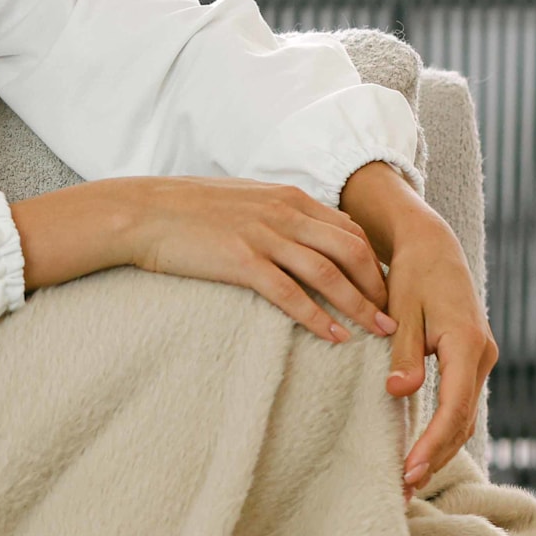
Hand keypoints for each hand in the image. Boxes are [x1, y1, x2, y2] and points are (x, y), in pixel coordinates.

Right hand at [126, 176, 394, 345]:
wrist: (143, 212)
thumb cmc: (188, 210)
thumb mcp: (244, 200)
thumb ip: (278, 214)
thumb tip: (303, 233)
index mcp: (287, 198)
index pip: (348, 230)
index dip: (373, 262)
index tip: (383, 290)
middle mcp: (284, 213)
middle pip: (351, 251)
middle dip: (377, 287)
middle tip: (392, 317)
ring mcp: (264, 236)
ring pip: (329, 273)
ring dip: (359, 306)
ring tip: (378, 333)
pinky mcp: (242, 261)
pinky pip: (290, 293)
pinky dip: (317, 317)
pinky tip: (333, 337)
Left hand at [340, 163, 498, 501]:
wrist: (431, 246)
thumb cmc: (411, 274)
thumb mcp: (402, 308)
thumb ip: (403, 351)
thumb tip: (399, 392)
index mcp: (467, 343)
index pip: (454, 406)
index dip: (432, 443)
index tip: (409, 471)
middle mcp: (482, 355)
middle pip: (462, 421)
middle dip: (435, 457)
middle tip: (404, 489)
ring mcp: (480, 360)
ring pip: (464, 416)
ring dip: (439, 449)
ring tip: (409, 482)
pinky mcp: (470, 361)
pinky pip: (460, 404)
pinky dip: (443, 430)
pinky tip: (422, 452)